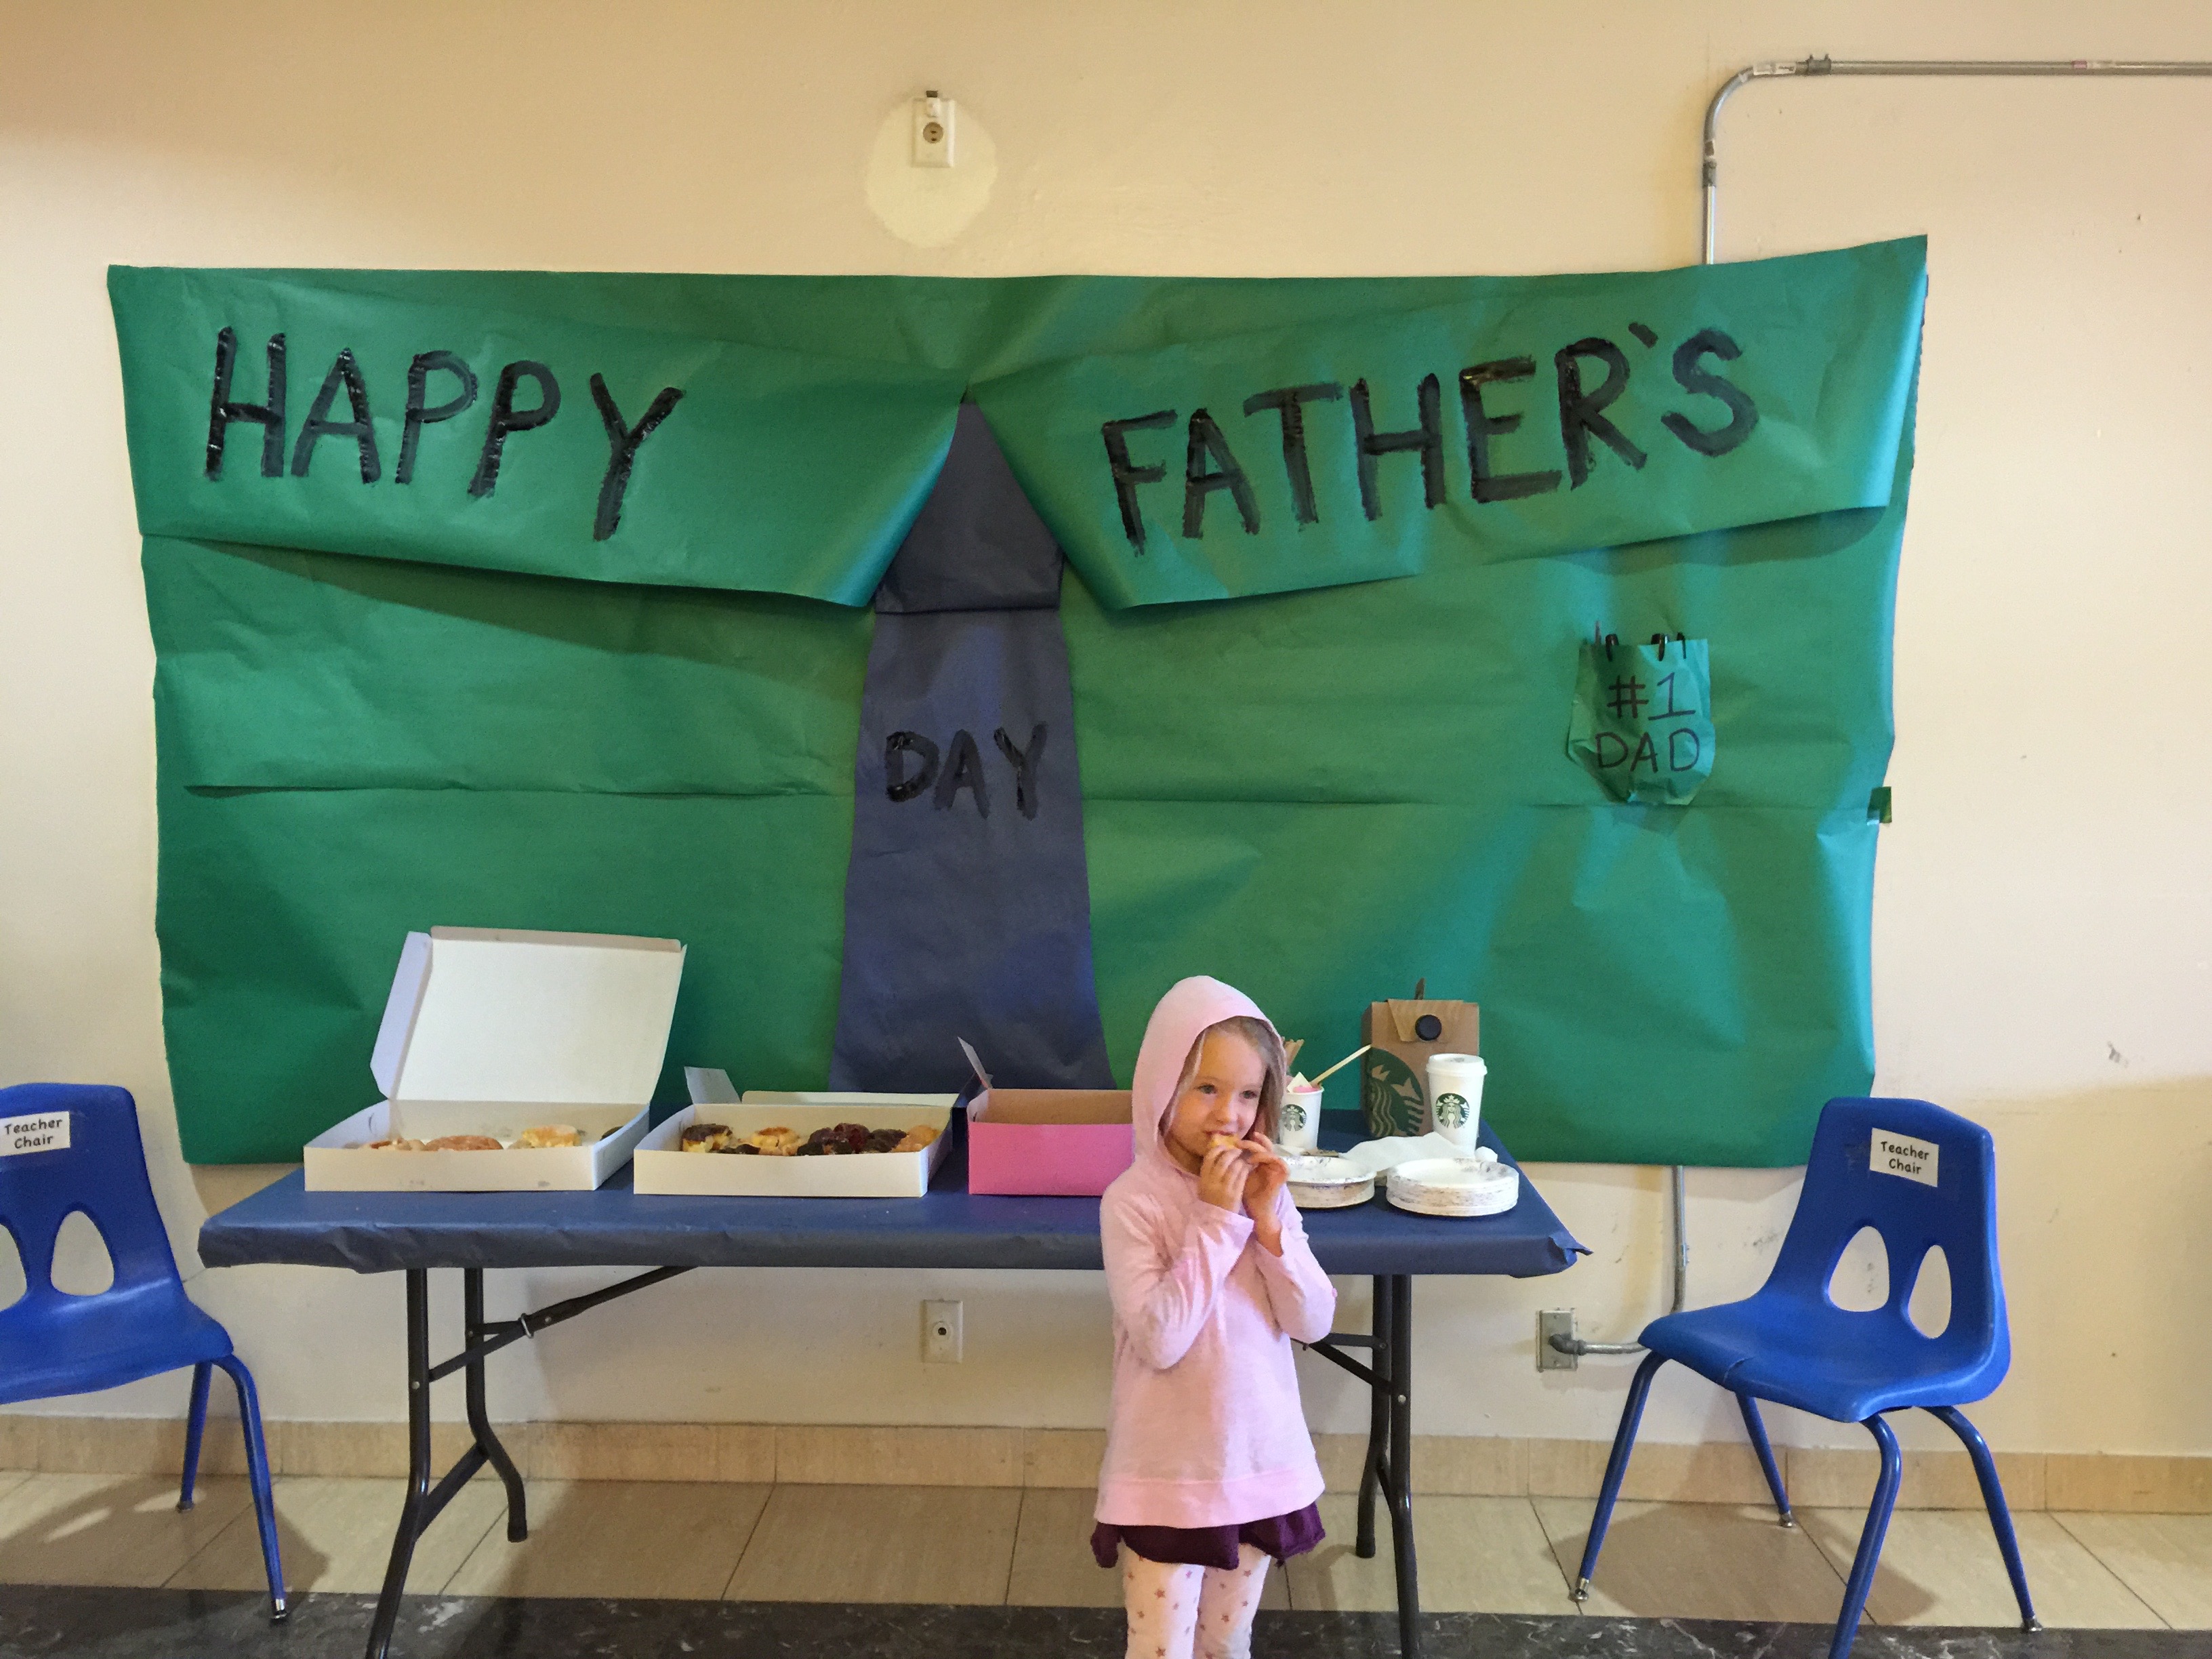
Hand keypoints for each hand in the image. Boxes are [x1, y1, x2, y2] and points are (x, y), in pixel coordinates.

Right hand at [1196, 1140, 1250, 1212]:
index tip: (1224, 1147)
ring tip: (1243, 1160)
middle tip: (1237, 1151)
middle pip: (1223, 1159)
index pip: (1209, 1157)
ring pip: (1235, 1166)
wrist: (1216, 1222)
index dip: (1218, 1149)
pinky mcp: (1235, 1193)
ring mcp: (1224, 1187)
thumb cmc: (1211, 1202)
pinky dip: (1245, 1169)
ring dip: (1240, 1160)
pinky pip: (1242, 1176)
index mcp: (1203, 1179)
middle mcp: (1212, 1181)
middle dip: (1231, 1152)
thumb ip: (1209, 1172)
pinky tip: (1247, 1168)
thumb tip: (1217, 1154)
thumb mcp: (1204, 1186)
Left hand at [1241, 1134, 1286, 1252]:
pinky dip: (1266, 1158)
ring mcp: (1278, 1168)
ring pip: (1270, 1151)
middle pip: (1265, 1146)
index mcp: (1263, 1162)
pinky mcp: (1283, 1174)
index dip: (1250, 1141)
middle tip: (1239, 1142)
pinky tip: (1253, 1160)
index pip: (1259, 1146)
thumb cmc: (1248, 1193)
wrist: (1257, 1209)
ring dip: (1257, 1149)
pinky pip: (1278, 1160)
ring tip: (1245, 1152)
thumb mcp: (1241, 1174)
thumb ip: (1239, 1162)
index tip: (1235, 1140)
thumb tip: (1227, 1149)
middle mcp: (1271, 1163)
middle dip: (1252, 1142)